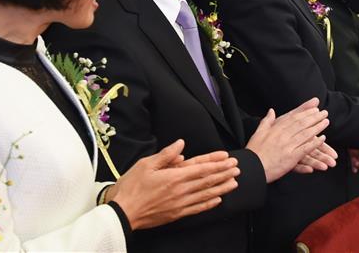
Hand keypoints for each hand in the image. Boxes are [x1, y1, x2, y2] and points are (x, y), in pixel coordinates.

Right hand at [108, 139, 238, 229]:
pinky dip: (209, 203)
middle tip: (237, 168)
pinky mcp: (176, 214)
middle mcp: (180, 190)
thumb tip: (181, 144)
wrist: (120, 213)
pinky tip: (218, 199)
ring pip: (206, 194)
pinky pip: (197, 208)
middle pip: (207, 180)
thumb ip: (166, 155)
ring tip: (234, 182)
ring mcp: (179, 204)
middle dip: (224, 173)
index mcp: (174, 176)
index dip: (216, 162)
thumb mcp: (145, 164)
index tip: (228, 158)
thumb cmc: (130, 187)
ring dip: (221, 187)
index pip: (201, 167)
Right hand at [245, 100, 332, 182]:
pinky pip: (306, 149)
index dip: (305, 112)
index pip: (294, 118)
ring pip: (306, 134)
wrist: (250, 168)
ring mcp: (288, 146)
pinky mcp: (291, 157)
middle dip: (315, 117)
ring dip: (317, 127)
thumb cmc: (254, 152)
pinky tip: (323, 138)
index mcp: (276, 129)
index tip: (314, 108)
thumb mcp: (258, 133)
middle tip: (325, 113)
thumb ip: (266, 121)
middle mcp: (283, 135)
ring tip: (326, 122)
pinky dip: (315, 143)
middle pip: (302, 123)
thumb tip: (271, 111)